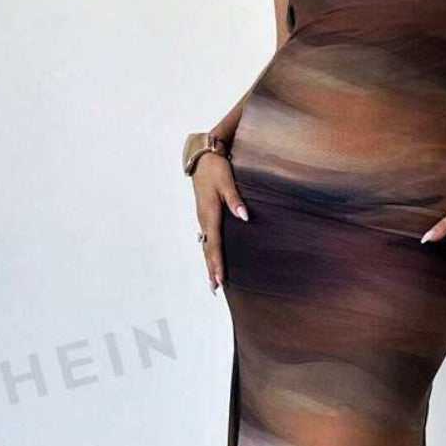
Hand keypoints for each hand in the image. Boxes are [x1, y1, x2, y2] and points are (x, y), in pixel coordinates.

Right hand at [191, 153, 247, 292]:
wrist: (201, 157)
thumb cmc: (216, 168)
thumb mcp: (227, 181)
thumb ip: (235, 200)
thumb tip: (245, 217)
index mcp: (210, 213)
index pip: (214, 244)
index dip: (217, 263)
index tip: (219, 279)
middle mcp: (204, 219)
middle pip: (208, 249)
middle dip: (211, 269)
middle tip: (214, 289)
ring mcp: (202, 217)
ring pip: (205, 245)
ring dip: (209, 262)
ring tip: (212, 279)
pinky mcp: (204, 214)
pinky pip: (206, 237)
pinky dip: (208, 250)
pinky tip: (210, 256)